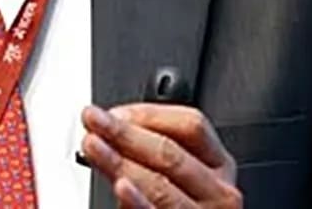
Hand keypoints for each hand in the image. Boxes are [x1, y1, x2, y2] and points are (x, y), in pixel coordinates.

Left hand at [80, 103, 240, 207]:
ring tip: (94, 147)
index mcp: (217, 164)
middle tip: (93, 121)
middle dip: (125, 134)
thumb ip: (147, 150)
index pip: (191, 125)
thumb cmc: (173, 206)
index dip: (148, 114)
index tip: (113, 111)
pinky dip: (137, 201)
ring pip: (161, 185)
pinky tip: (121, 187)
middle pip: (171, 153)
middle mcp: (218, 191)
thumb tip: (111, 121)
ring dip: (121, 163)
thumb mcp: (171, 174)